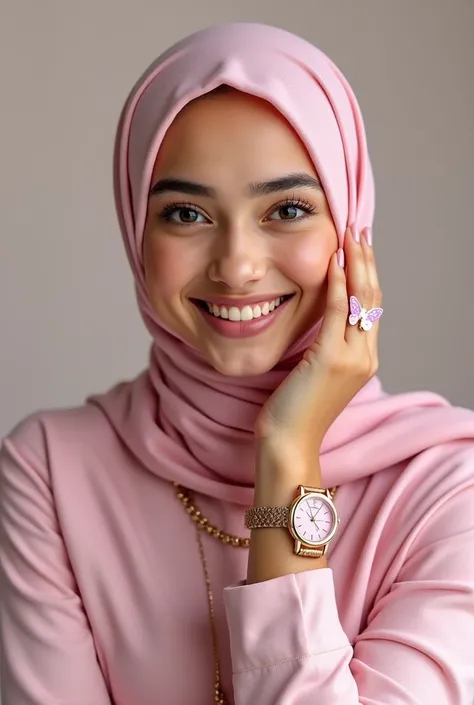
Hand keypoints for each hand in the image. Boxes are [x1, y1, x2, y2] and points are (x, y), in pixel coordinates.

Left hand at [255, 226, 381, 468]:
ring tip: (349, 235)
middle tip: (359, 231)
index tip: (359, 248)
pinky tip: (333, 262)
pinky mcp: (332, 359)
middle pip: (374, 297)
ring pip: (362, 300)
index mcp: (363, 359)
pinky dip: (338, 284)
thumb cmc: (295, 412)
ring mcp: (352, 358)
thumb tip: (321, 323)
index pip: (371, 307)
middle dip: (366, 261)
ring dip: (356, 263)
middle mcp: (365, 356)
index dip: (367, 275)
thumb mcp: (316, 375)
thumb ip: (326, 349)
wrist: (289, 443)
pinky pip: (338, 313)